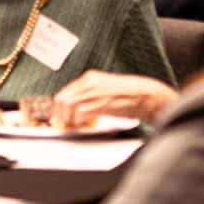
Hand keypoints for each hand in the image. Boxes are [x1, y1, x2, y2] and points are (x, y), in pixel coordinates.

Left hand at [51, 71, 177, 127]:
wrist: (144, 95)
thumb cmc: (127, 95)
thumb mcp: (104, 90)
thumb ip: (90, 96)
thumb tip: (76, 108)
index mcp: (89, 78)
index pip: (65, 91)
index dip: (59, 106)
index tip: (59, 116)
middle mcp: (89, 82)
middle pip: (62, 98)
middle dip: (59, 114)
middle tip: (62, 124)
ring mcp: (93, 92)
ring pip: (68, 106)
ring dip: (68, 119)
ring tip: (73, 126)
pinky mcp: (99, 102)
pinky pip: (80, 112)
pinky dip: (78, 121)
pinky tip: (83, 125)